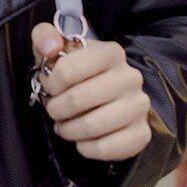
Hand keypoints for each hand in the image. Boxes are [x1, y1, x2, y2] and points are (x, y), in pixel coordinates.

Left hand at [31, 24, 151, 162]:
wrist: (106, 98)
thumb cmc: (76, 74)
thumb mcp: (57, 49)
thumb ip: (45, 37)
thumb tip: (50, 47)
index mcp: (111, 52)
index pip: (67, 69)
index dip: (51, 83)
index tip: (51, 87)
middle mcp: (130, 77)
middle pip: (76, 100)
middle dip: (56, 109)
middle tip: (55, 110)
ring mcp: (139, 106)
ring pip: (91, 126)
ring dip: (69, 130)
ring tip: (65, 125)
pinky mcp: (141, 133)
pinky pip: (107, 148)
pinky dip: (87, 148)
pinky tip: (83, 140)